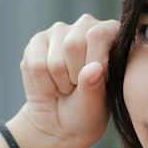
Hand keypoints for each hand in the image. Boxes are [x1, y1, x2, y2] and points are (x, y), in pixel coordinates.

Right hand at [13, 15, 119, 147]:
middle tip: (79, 86)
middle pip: (74, 44)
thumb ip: (95, 86)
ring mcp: (59, 32)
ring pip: (55, 59)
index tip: (99, 82)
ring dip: (60, 83)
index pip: (100, 34)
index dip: (97, 63)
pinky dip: (44, 85)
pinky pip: (36, 66)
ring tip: (67, 86)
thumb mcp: (96, 103)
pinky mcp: (36, 42)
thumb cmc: (88, 109)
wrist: (61, 121)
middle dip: (75, 76)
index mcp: (110, 33)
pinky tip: (51, 85)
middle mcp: (85, 25)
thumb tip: (93, 68)